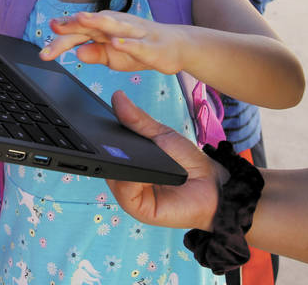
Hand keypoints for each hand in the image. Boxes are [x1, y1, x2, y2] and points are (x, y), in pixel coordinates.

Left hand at [39, 10, 185, 73]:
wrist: (176, 46)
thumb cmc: (140, 49)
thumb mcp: (114, 57)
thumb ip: (96, 54)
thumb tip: (77, 53)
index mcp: (104, 29)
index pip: (79, 34)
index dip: (61, 40)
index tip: (43, 50)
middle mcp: (116, 25)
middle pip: (91, 25)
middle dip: (72, 26)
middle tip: (54, 26)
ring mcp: (134, 32)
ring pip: (113, 26)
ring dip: (97, 21)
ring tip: (81, 20)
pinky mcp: (151, 44)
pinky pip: (138, 44)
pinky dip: (127, 43)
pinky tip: (116, 42)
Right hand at [106, 90, 222, 229]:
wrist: (213, 185)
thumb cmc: (188, 162)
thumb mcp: (161, 134)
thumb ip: (137, 119)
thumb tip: (117, 96)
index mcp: (127, 161)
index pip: (105, 148)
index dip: (99, 135)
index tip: (94, 118)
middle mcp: (124, 178)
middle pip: (105, 162)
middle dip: (106, 148)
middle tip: (108, 134)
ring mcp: (130, 195)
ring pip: (112, 177)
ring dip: (120, 164)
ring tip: (131, 154)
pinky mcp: (139, 209)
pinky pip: (125, 193)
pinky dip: (130, 181)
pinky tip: (142, 172)